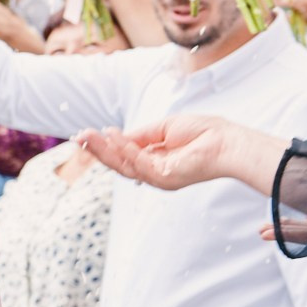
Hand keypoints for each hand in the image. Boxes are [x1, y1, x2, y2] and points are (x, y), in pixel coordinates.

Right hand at [79, 112, 281, 192]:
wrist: (227, 142)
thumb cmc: (203, 133)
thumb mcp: (164, 128)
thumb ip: (140, 135)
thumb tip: (114, 135)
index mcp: (155, 160)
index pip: (124, 156)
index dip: (105, 146)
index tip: (87, 134)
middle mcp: (154, 172)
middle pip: (119, 163)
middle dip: (98, 150)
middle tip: (79, 137)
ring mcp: (159, 178)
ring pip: (123, 166)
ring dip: (104, 150)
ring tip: (88, 136)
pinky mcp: (165, 178)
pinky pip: (138, 164)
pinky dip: (123, 149)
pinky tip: (112, 136)